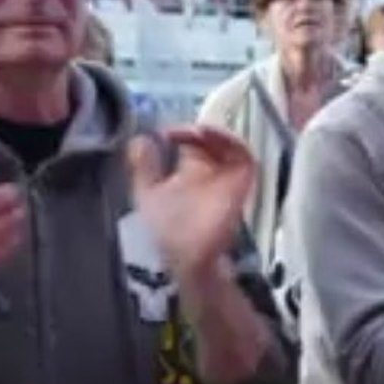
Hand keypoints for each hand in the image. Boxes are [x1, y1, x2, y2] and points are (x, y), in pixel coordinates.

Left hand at [129, 125, 254, 276]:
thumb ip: (144, 166)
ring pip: (230, 145)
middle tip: (184, 126)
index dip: (183, 132)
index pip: (192, 145)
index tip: (167, 130)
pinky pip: (243, 156)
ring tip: (195, 131)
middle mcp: (211, 175)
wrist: (183, 258)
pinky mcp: (241, 184)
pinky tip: (206, 136)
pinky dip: (228, 142)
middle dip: (201, 128)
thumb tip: (141, 137)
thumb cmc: (162, 230)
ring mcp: (227, 180)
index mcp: (188, 176)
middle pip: (214, 142)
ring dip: (214, 133)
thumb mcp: (146, 193)